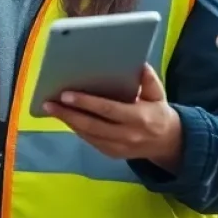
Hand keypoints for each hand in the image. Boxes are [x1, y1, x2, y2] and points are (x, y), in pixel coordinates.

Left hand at [43, 64, 182, 172]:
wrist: (168, 143)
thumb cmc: (158, 112)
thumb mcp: (158, 94)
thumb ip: (148, 79)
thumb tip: (138, 63)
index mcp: (139, 118)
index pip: (108, 110)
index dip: (86, 103)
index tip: (66, 94)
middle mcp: (127, 135)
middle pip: (92, 125)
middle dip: (68, 114)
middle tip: (49, 102)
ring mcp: (119, 148)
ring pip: (88, 135)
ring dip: (68, 121)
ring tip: (51, 108)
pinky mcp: (112, 154)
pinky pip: (90, 141)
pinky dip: (76, 129)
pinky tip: (65, 117)